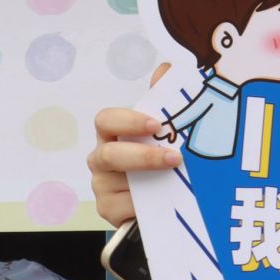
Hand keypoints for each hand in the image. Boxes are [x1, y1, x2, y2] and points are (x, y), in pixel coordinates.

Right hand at [87, 62, 180, 227]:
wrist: (162, 201)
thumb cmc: (158, 160)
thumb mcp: (164, 133)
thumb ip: (163, 101)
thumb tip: (166, 68)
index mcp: (113, 134)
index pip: (106, 120)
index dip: (127, 120)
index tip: (155, 124)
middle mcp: (103, 159)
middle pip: (108, 154)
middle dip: (142, 156)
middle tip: (175, 157)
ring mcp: (103, 186)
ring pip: (117, 184)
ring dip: (148, 181)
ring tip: (176, 180)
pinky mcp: (108, 211)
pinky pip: (123, 208)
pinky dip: (143, 205)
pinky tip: (164, 202)